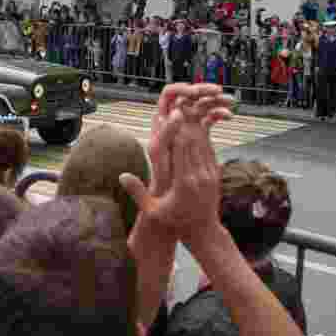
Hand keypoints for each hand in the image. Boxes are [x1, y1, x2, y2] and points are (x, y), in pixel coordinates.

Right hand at [121, 84, 230, 231]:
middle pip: (193, 141)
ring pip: (203, 144)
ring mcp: (210, 174)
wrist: (203, 231)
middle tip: (177, 104)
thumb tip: (120, 175)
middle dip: (185, 122)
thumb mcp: (153, 211)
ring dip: (194, 126)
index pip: (181, 149)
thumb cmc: (175, 222)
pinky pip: (209, 150)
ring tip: (186, 110)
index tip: (171, 113)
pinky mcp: (215, 174)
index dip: (177, 130)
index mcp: (184, 182)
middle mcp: (199, 175)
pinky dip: (201, 137)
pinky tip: (194, 127)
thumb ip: (137, 193)